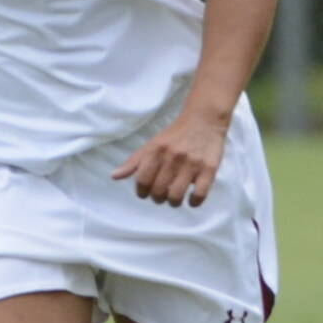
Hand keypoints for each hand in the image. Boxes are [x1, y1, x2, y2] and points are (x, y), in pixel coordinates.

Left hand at [111, 112, 227, 207]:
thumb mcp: (152, 144)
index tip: (146, 193)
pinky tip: (191, 199)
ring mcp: (191, 164)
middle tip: (161, 195)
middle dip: (157, 198)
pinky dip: (193, 202)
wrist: (204, 119)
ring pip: (176, 196)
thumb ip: (133, 162)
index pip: (142, 181)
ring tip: (174, 198)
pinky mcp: (208, 169)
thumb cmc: (175, 134)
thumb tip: (114, 177)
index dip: (141, 192)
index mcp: (156, 151)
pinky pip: (199, 194)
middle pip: (158, 191)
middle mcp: (172, 157)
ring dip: (173, 202)